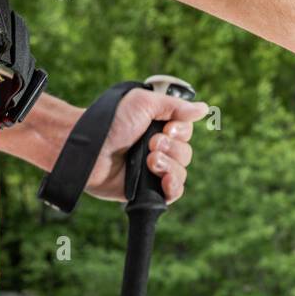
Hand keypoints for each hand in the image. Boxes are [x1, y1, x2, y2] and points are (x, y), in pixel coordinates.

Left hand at [81, 89, 207, 203]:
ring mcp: (153, 171)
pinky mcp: (148, 191)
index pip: (186, 132)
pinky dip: (173, 186)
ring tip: (149, 161)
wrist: (90, 149)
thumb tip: (203, 109)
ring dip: (168, 165)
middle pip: (186, 153)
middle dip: (171, 148)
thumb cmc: (111, 122)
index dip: (181, 132)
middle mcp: (158, 149)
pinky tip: (164, 180)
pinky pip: (174, 192)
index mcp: (158, 128)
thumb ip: (174, 106)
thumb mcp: (143, 103)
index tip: (166, 129)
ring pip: (181, 172)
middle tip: (150, 144)